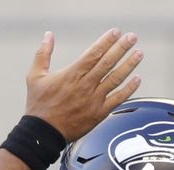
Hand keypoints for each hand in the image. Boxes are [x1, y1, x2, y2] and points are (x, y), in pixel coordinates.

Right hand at [25, 29, 142, 141]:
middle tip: (132, 37)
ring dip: (129, 65)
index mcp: (72, 74)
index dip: (107, 41)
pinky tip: (137, 80)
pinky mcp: (98, 114)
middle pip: (108, 62)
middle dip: (122, 48)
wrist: (42, 134)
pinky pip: (118, 99)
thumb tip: (48, 35)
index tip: (116, 32)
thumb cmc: (38, 105)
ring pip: (116, 79)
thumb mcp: (35, 76)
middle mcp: (86, 85)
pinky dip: (129, 89)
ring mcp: (94, 100)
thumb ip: (42, 54)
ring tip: (139, 54)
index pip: (94, 53)